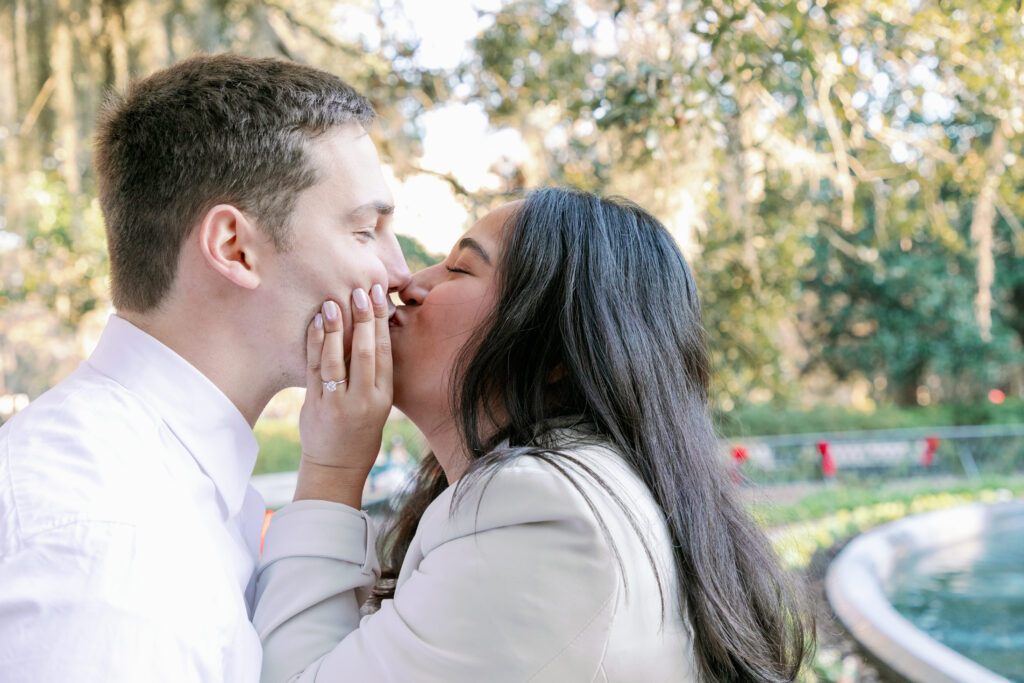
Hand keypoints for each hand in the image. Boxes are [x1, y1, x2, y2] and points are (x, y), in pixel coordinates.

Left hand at [293, 285, 391, 507]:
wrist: (336, 468)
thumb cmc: (359, 432)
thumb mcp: (377, 404)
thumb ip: (374, 373)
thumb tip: (369, 331)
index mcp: (383, 396)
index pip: (384, 351)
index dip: (381, 322)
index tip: (378, 296)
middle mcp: (364, 399)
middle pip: (364, 352)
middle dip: (363, 319)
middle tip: (360, 291)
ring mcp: (339, 403)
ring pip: (337, 359)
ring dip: (335, 328)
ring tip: (333, 302)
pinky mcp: (316, 406)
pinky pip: (315, 370)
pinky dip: (314, 344)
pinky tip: (314, 325)